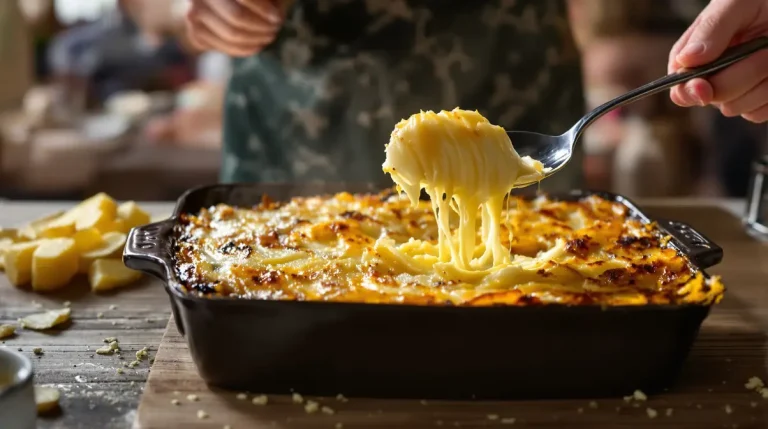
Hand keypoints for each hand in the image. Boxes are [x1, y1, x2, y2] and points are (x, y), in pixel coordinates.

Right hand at [185, 0, 282, 57]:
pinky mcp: (196, 34)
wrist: (212, 4)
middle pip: (237, 16)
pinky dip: (247, 49)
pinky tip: (257, 44)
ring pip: (233, 35)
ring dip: (257, 39)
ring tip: (269, 36)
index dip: (263, 9)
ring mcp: (194, 15)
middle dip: (262, 26)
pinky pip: (226, 47)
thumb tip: (276, 15)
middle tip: (275, 29)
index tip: (278, 17)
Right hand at [668, 0, 767, 121]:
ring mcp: (736, 92)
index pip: (680, 88)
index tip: (703, 86)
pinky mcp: (758, 103)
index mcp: (693, 58)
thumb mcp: (733, 5)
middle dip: (742, 73)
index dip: (689, 90)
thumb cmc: (759, 2)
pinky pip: (758, 113)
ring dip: (763, 81)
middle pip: (713, 98)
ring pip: (738, 107)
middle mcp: (711, 78)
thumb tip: (686, 60)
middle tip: (763, 45)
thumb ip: (710, 30)